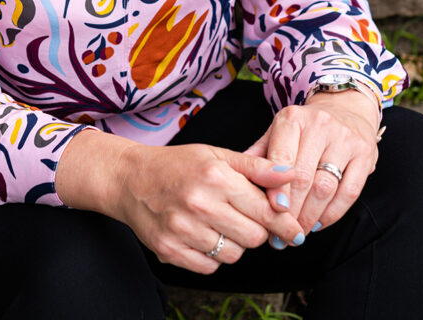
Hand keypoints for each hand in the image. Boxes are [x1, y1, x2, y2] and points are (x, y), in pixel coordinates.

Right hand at [57, 132, 303, 273]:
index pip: (266, 210)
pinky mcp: (170, 250)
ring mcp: (183, 229)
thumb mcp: (216, 155)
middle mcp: (199, 203)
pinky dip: (212, 256)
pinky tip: (202, 235)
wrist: (129, 178)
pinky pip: (210, 267)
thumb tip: (292, 174)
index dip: (281, 220)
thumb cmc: (178, 165)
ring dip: (234, 244)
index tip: (291, 227)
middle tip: (245, 218)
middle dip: (256, 230)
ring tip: (219, 224)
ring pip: (234, 255)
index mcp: (216, 176)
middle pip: (254, 237)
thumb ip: (256, 167)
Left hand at [245, 90, 379, 240]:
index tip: (272, 211)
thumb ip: (259, 154)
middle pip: (303, 177)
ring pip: (326, 187)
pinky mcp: (365, 155)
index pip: (282, 158)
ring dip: (309, 216)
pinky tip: (318, 223)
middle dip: (291, 210)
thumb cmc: (303, 128)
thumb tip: (237, 179)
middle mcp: (320, 125)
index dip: (276, 188)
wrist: (344, 110)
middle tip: (280, 233)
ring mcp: (345, 140)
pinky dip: (332, 214)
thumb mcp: (278, 132)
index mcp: (293, 118)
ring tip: (296, 233)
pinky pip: (349, 193)